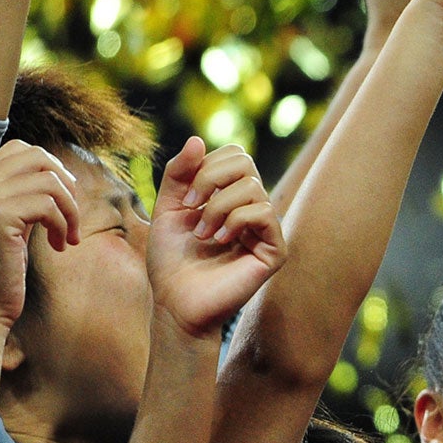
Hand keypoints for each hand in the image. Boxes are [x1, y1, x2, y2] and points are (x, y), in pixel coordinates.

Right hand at [0, 141, 80, 329]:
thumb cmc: (7, 266)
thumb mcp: (19, 220)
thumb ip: (28, 193)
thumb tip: (62, 173)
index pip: (20, 148)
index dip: (52, 168)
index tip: (63, 201)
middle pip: (37, 156)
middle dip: (66, 184)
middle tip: (72, 216)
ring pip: (50, 181)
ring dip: (71, 210)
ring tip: (68, 236)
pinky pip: (48, 204)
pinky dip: (64, 224)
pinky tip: (60, 245)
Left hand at [146, 137, 283, 338]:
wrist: (175, 303)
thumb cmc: (171, 261)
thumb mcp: (167, 209)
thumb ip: (179, 174)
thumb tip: (198, 139)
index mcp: (229, 195)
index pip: (233, 155)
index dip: (205, 166)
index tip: (184, 198)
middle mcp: (250, 207)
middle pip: (245, 161)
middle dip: (210, 178)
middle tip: (190, 208)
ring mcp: (264, 229)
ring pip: (252, 187)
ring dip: (217, 207)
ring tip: (203, 234)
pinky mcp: (274, 250)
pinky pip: (264, 212)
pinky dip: (237, 220)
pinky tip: (220, 240)